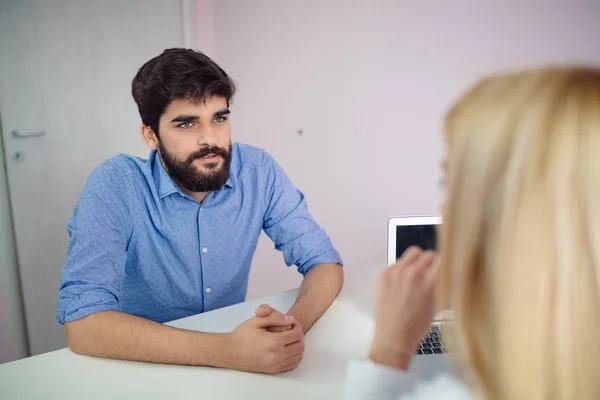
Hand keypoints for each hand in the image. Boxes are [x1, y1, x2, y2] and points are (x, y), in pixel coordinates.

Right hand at [226, 306, 304, 373]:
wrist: (230, 352)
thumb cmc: (242, 335)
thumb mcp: (256, 320)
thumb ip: (275, 316)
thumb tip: (290, 320)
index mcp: (272, 342)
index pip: (296, 333)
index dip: (296, 325)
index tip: (290, 322)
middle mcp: (276, 356)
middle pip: (300, 345)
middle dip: (299, 334)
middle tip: (291, 328)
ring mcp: (275, 365)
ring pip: (299, 355)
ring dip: (298, 345)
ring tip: (290, 337)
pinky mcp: (274, 370)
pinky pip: (293, 364)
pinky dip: (295, 356)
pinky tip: (288, 348)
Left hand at [370, 247, 438, 369]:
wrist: (393, 336)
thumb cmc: (416, 325)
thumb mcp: (438, 304)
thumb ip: (442, 283)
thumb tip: (445, 269)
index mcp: (430, 282)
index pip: (443, 259)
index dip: (445, 264)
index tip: (445, 267)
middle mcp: (413, 274)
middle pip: (429, 254)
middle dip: (432, 262)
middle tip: (431, 272)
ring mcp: (397, 272)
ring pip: (413, 252)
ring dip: (418, 261)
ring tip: (417, 274)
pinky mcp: (385, 273)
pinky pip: (398, 261)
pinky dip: (403, 268)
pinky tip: (403, 282)